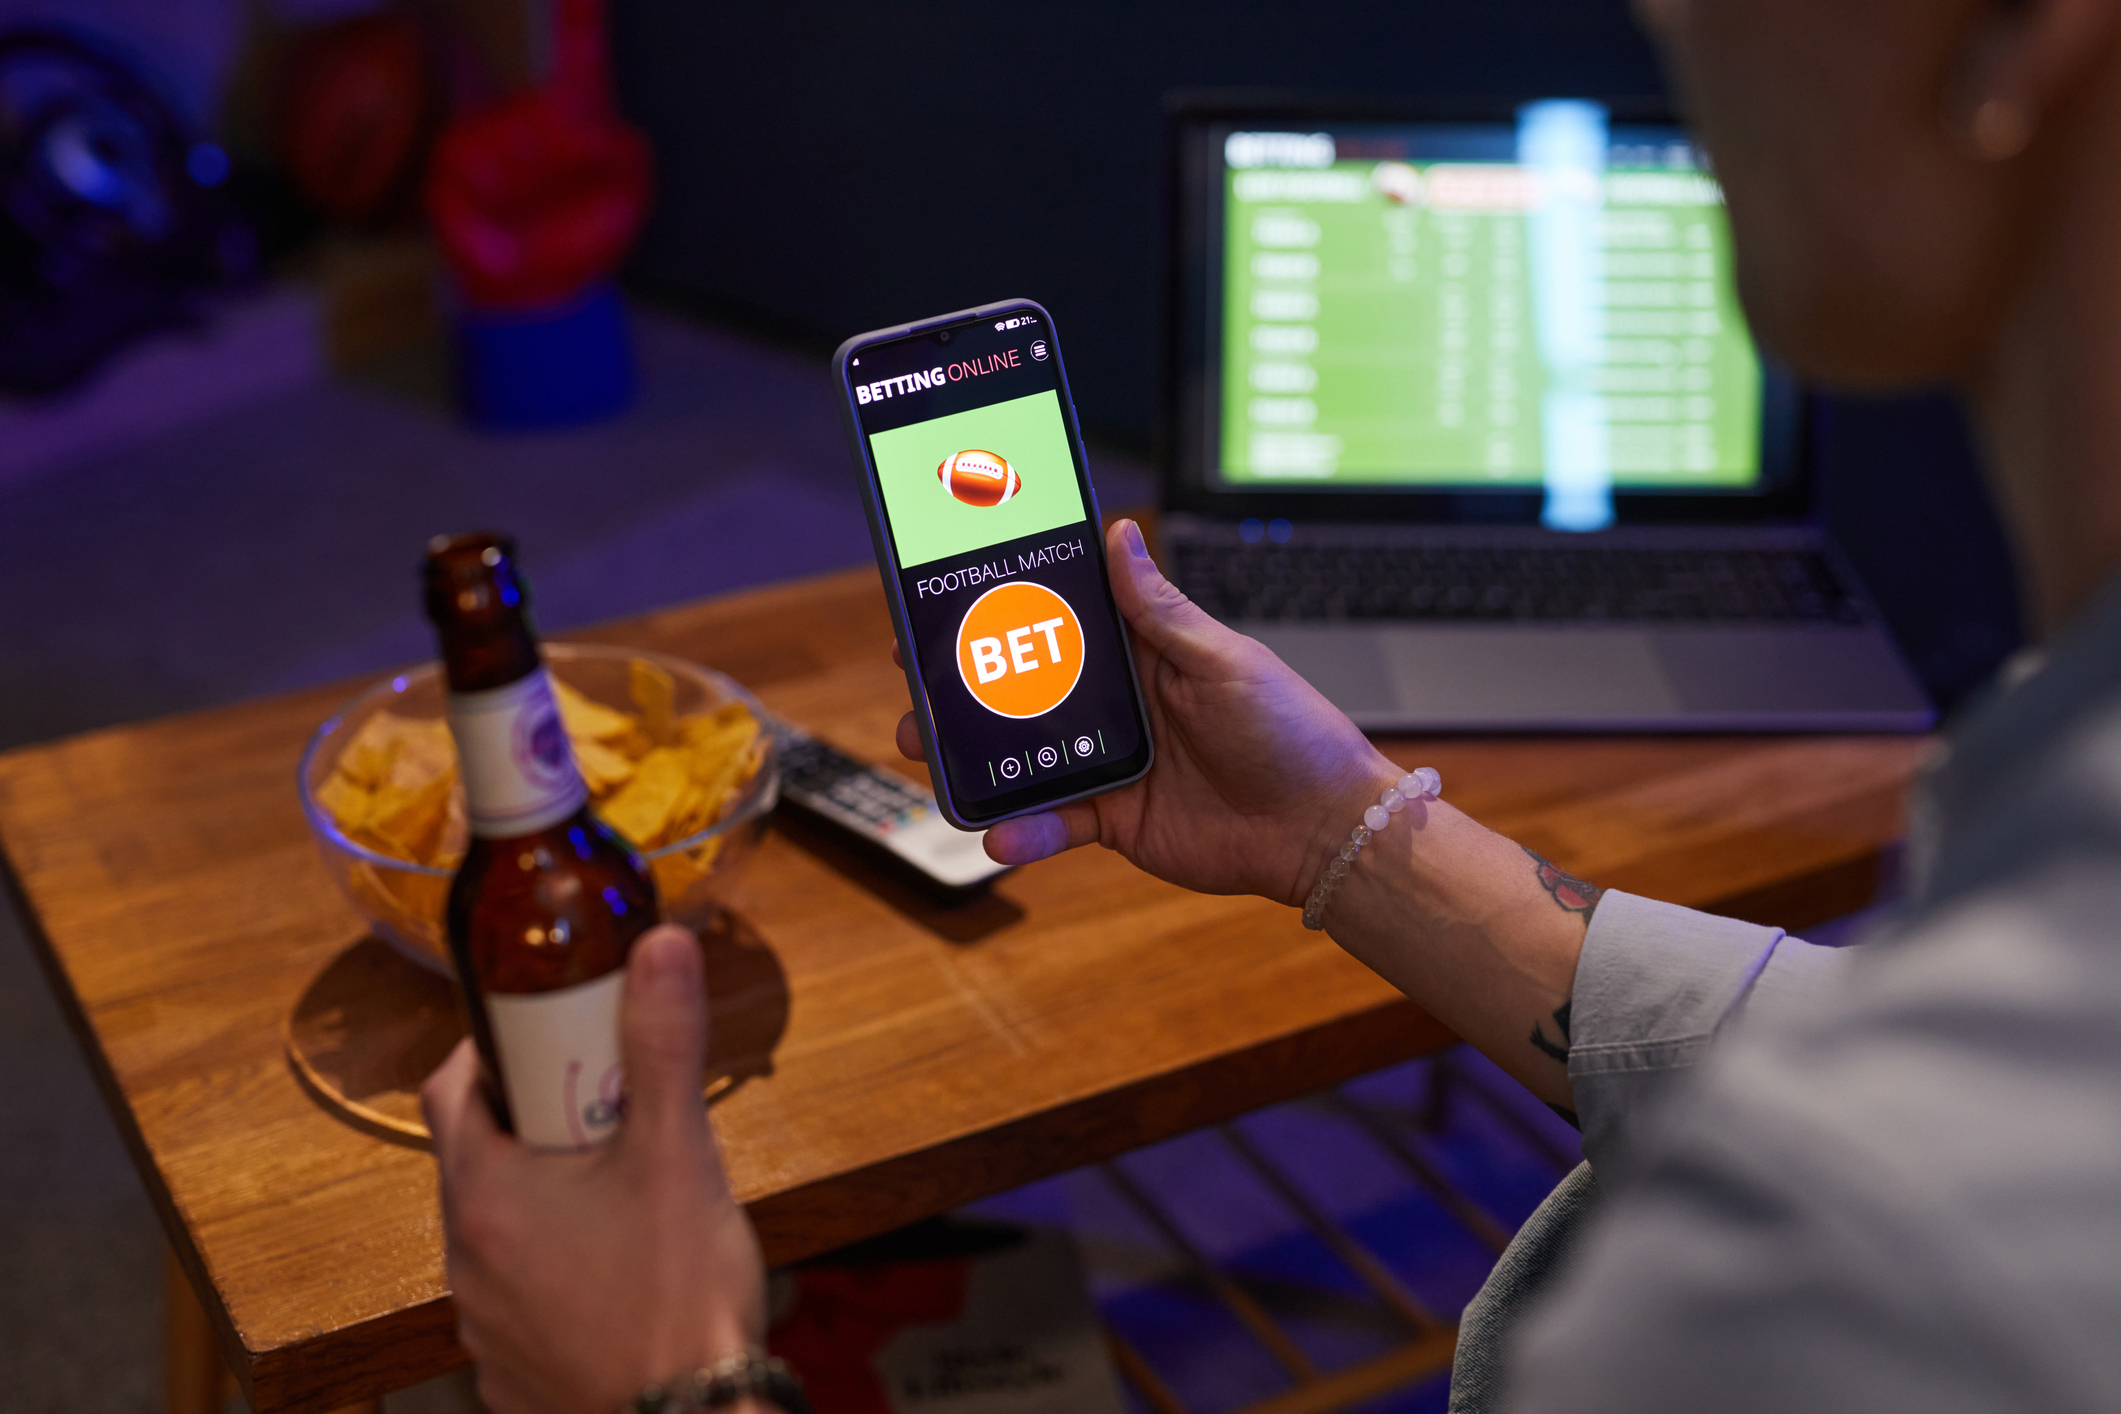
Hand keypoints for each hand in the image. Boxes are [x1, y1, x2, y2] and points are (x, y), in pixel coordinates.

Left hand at [422, 926, 766, 1413]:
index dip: (500, 1046)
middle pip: (480, 1152)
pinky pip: (522, 1289)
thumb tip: (660, 946)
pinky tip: (625, 1265)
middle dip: (542, 1115)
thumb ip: (663, 1044)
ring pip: (503, 1223)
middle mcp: (466, 1257)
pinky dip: (561, 1260)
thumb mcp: (677, 1153)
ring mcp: (486, 1321)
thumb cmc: (675, 1298)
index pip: (454, 1085)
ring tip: (631, 1186)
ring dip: (551, 1190)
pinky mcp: (514, 1368)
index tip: (561, 1033)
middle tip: (614, 1104)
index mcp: (487, 1193)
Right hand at [897, 519, 1399, 905]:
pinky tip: (1001, 836)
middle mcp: (1117, 705)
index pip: (1057, 623)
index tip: (942, 602)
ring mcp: (1110, 764)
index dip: (1001, 613)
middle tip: (914, 685)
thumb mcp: (1223, 659)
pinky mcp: (1114, 820)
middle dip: (964, 689)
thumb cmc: (1290, 732)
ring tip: (928, 753)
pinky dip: (1024, 833)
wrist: (1323, 829)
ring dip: (973, 759)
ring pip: (1023, 758)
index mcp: (1141, 653)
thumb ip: (1159, 609)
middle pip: (1023, 691)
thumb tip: (1118, 534)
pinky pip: (1054, 824)